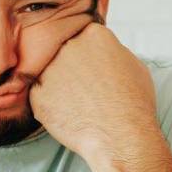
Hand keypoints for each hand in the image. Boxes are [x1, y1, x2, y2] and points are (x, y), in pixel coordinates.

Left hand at [28, 23, 157, 162]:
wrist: (121, 137)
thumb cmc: (133, 105)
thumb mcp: (134, 64)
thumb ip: (112, 51)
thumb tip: (102, 52)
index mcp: (93, 34)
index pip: (82, 36)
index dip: (86, 55)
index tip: (90, 67)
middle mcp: (68, 46)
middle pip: (62, 52)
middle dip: (70, 67)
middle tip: (84, 88)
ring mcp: (49, 69)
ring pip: (49, 73)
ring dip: (59, 86)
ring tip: (79, 104)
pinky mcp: (37, 93)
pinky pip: (40, 95)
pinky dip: (51, 105)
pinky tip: (69, 114)